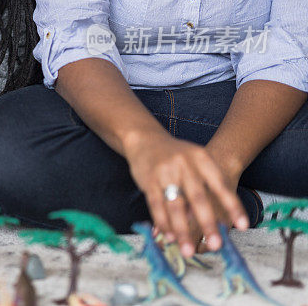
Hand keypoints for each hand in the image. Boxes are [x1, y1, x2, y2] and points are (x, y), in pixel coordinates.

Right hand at [125, 132, 247, 256]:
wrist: (145, 139)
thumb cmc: (176, 155)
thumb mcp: (196, 160)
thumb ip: (206, 184)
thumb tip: (217, 220)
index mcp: (201, 158)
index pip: (220, 184)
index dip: (232, 206)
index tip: (243, 226)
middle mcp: (184, 164)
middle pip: (198, 198)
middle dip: (207, 224)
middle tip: (216, 245)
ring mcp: (165, 172)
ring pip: (175, 206)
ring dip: (182, 230)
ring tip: (188, 250)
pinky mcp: (148, 180)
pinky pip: (157, 205)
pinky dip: (163, 223)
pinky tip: (169, 236)